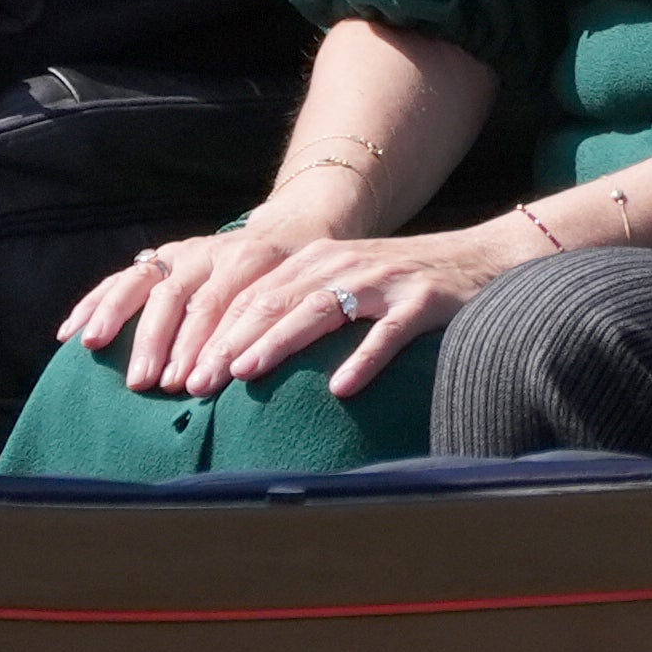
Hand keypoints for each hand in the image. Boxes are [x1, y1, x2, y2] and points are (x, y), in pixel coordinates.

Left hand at [67, 218, 530, 397]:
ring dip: (274, 345)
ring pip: (316, 311)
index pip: (244, 297)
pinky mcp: (423, 302)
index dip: (201, 332)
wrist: (482, 261)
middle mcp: (338, 264)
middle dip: (222, 343)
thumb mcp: (340, 288)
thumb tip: (226, 358)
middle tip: (188, 385)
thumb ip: (291, 310)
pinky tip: (341, 390)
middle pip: (268, 302)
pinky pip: (387, 334)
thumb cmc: (400, 288)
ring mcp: (381, 281)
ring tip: (240, 377)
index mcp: (312, 261)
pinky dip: (363, 360)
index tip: (168, 372)